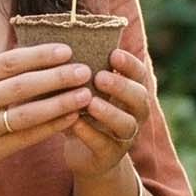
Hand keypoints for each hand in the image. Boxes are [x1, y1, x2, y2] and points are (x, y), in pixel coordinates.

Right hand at [0, 42, 95, 193]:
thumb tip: (33, 55)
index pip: (9, 62)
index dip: (40, 55)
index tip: (66, 50)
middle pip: (23, 86)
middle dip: (58, 77)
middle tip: (84, 70)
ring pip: (28, 114)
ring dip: (60, 103)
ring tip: (85, 95)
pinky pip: (27, 137)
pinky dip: (51, 127)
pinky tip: (70, 118)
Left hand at [59, 46, 153, 182]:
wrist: (85, 155)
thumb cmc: (82, 113)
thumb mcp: (84, 91)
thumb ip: (79, 72)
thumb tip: (55, 39)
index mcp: (130, 93)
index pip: (139, 75)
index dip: (130, 65)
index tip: (114, 54)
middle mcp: (133, 114)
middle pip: (140, 98)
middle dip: (122, 86)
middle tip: (101, 77)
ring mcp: (124, 137)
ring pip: (127, 124)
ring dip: (109, 112)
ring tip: (90, 103)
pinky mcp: (109, 156)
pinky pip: (104, 145)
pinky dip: (89, 133)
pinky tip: (74, 123)